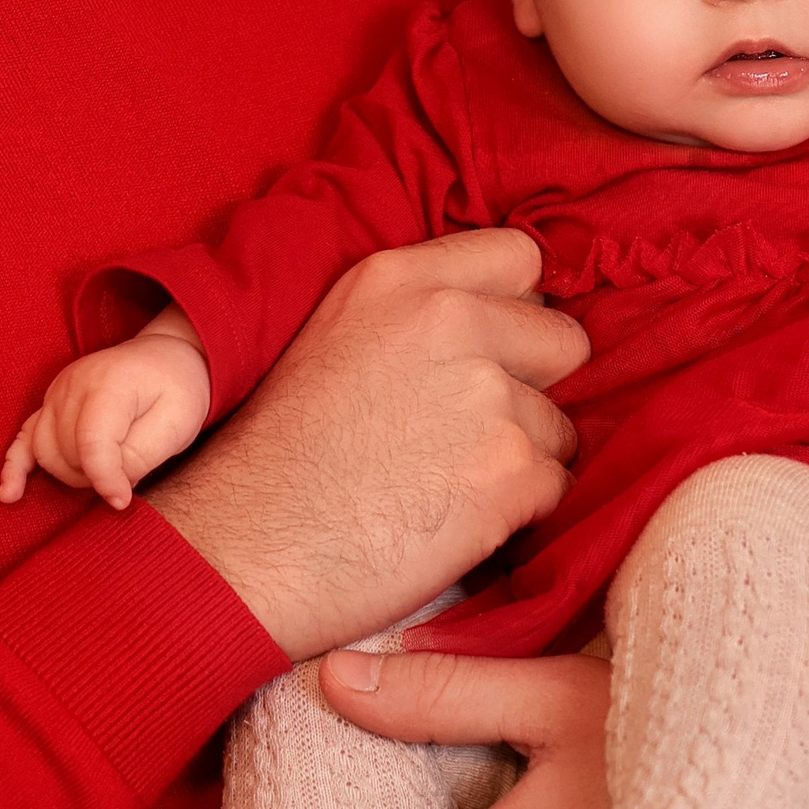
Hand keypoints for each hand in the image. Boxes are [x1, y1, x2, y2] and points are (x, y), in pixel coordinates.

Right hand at [0, 325, 212, 509]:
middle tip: (127, 473)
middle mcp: (74, 383)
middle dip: (93, 477)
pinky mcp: (49, 403)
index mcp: (110, 384)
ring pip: (45, 453)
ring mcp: (57, 392)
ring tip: (103, 471)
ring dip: (71, 474)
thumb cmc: (178, 391)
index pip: (91, 444)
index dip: (105, 480)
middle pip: (66, 453)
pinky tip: (8, 494)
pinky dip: (14, 468)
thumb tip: (109, 487)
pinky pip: (22, 439)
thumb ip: (140, 457)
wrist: (167, 359)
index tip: (123, 501)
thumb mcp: (177, 424)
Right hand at [146, 232, 587, 661]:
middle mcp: (451, 321)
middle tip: (472, 432)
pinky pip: (556, 487)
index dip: (515, 310)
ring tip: (445, 488)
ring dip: (521, 460)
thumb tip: (491, 328)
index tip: (494, 349)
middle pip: (563, 340)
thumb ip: (412, 317)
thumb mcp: (329, 340)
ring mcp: (489, 396)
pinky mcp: (513, 471)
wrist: (245, 552)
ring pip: (559, 425)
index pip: (519, 256)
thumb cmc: (270, 462)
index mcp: (398, 280)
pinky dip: (520, 513)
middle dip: (534, 386)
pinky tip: (455, 523)